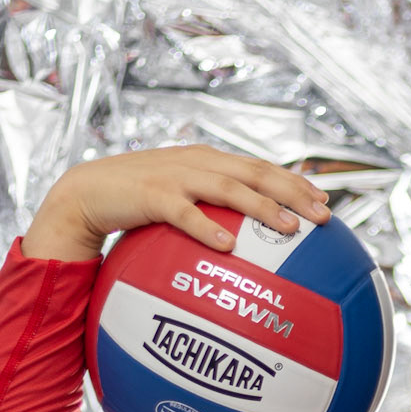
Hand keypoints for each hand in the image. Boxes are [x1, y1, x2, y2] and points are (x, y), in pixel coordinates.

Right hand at [21, 144, 332, 260]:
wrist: (85, 194)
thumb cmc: (136, 205)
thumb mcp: (178, 202)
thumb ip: (210, 212)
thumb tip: (243, 249)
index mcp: (208, 161)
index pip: (261, 167)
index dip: (295, 181)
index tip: (325, 201)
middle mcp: (198, 162)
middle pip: (256, 173)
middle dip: (294, 192)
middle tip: (324, 216)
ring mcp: (176, 176)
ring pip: (229, 188)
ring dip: (262, 207)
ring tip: (289, 228)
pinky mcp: (151, 195)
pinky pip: (184, 213)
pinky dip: (207, 227)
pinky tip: (227, 246)